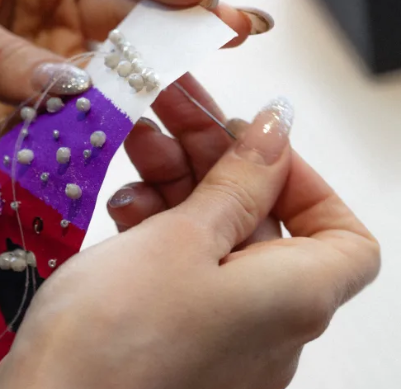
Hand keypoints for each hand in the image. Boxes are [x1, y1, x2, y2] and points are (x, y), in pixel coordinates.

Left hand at [0, 0, 270, 207]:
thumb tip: (69, 87)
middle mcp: (36, 1)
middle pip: (121, 4)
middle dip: (170, 22)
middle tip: (217, 40)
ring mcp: (38, 58)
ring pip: (111, 62)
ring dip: (149, 76)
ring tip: (191, 90)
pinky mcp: (32, 111)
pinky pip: (80, 114)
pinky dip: (105, 122)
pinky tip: (137, 128)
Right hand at [0, 78, 379, 388]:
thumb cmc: (111, 340)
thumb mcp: (180, 238)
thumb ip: (236, 183)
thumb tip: (274, 136)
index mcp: (293, 299)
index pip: (342, 234)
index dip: (303, 180)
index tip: (251, 143)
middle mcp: (269, 327)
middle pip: (266, 224)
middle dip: (218, 161)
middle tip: (171, 112)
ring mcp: (221, 338)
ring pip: (218, 243)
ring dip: (180, 187)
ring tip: (136, 148)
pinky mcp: (174, 340)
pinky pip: (184, 274)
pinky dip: (159, 231)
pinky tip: (123, 206)